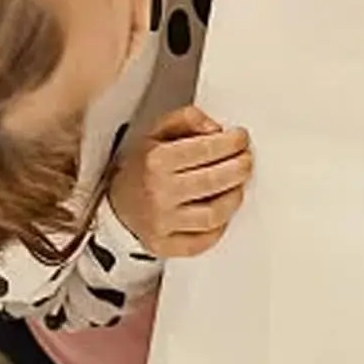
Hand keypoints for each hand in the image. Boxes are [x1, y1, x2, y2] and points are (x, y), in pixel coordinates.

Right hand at [108, 105, 252, 256]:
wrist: (118, 202)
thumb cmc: (143, 167)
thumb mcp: (158, 132)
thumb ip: (187, 119)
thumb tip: (215, 128)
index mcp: (156, 161)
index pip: (206, 149)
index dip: (232, 142)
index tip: (241, 138)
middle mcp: (158, 192)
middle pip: (214, 181)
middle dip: (240, 167)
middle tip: (246, 160)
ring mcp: (161, 222)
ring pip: (214, 214)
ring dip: (234, 197)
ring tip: (237, 184)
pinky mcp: (164, 245)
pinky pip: (203, 241)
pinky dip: (219, 227)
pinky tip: (221, 211)